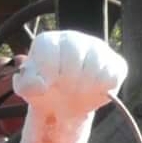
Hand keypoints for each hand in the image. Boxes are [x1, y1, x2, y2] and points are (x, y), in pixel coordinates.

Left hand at [11, 30, 127, 142]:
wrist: (64, 103)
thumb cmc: (44, 91)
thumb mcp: (27, 90)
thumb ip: (26, 84)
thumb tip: (41, 83)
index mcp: (49, 41)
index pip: (50, 49)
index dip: (48, 72)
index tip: (47, 86)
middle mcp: (74, 39)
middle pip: (74, 54)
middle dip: (67, 80)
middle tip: (64, 90)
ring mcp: (97, 49)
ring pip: (95, 64)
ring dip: (84, 86)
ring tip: (76, 91)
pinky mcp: (115, 63)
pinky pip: (113, 75)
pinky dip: (101, 89)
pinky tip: (92, 91)